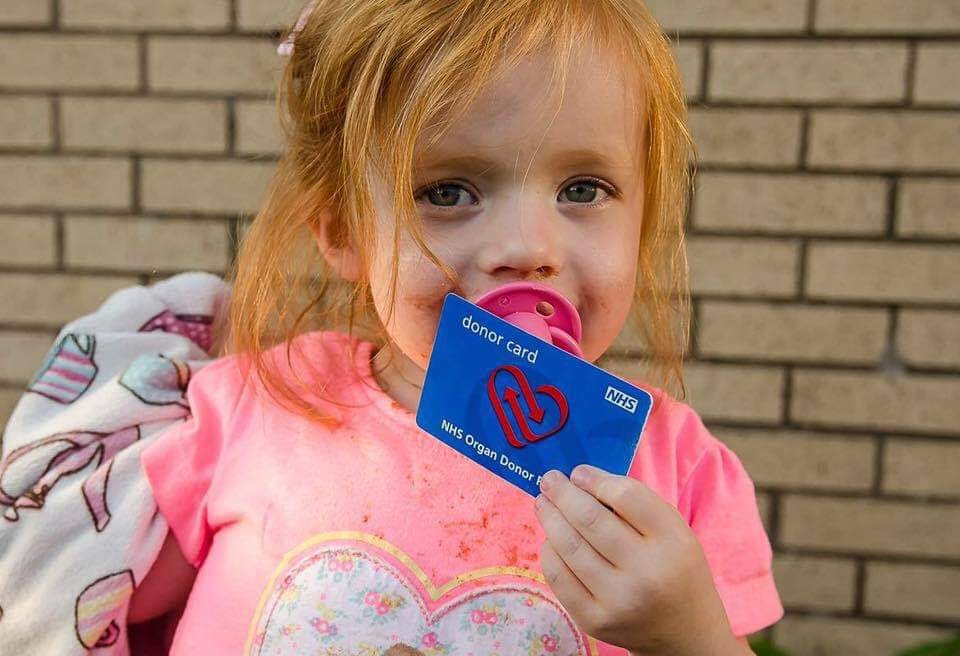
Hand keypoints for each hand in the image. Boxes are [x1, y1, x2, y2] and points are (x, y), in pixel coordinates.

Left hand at [534, 465, 739, 655]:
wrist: (685, 631)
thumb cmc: (673, 567)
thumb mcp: (672, 528)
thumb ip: (634, 501)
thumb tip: (580, 478)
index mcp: (671, 543)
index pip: (625, 496)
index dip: (595, 480)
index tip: (578, 472)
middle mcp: (645, 574)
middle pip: (590, 520)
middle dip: (562, 494)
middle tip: (549, 479)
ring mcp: (617, 601)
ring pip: (569, 547)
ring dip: (550, 518)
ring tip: (543, 503)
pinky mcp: (594, 621)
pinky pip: (559, 577)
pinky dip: (550, 551)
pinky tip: (551, 539)